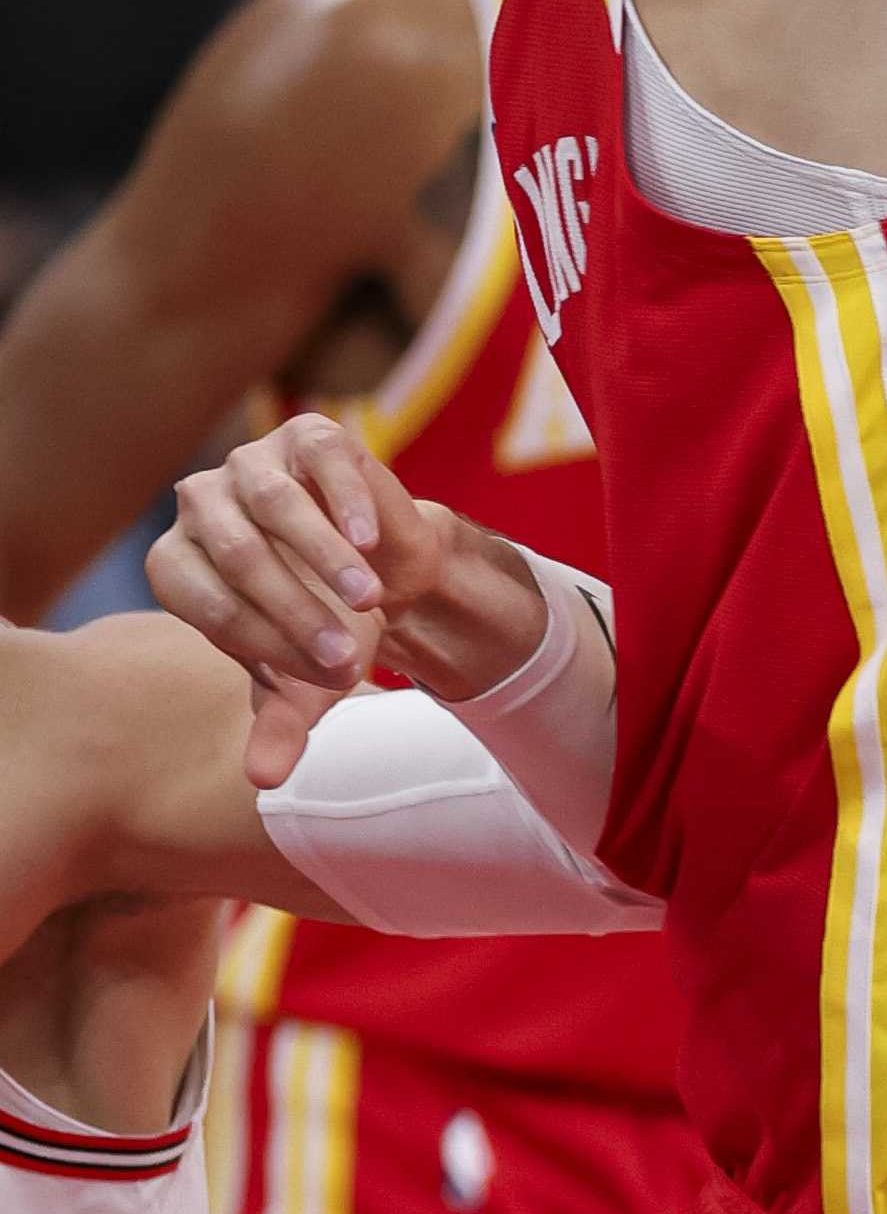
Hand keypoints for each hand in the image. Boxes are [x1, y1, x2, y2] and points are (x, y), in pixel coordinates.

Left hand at [152, 417, 546, 785]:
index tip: (329, 682)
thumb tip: (263, 780)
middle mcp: (198, 506)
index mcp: (176, 565)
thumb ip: (280, 724)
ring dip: (325, 560)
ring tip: (369, 602)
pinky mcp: (306, 433)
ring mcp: (250, 461)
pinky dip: (347, 502)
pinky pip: (322, 461)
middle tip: (350, 658)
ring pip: (275, 506)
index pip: (209, 605)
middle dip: (299, 612)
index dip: (269, 645)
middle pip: (240, 557)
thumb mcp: (304, 681)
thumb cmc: (324, 624)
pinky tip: (371, 542)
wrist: (384, 566)